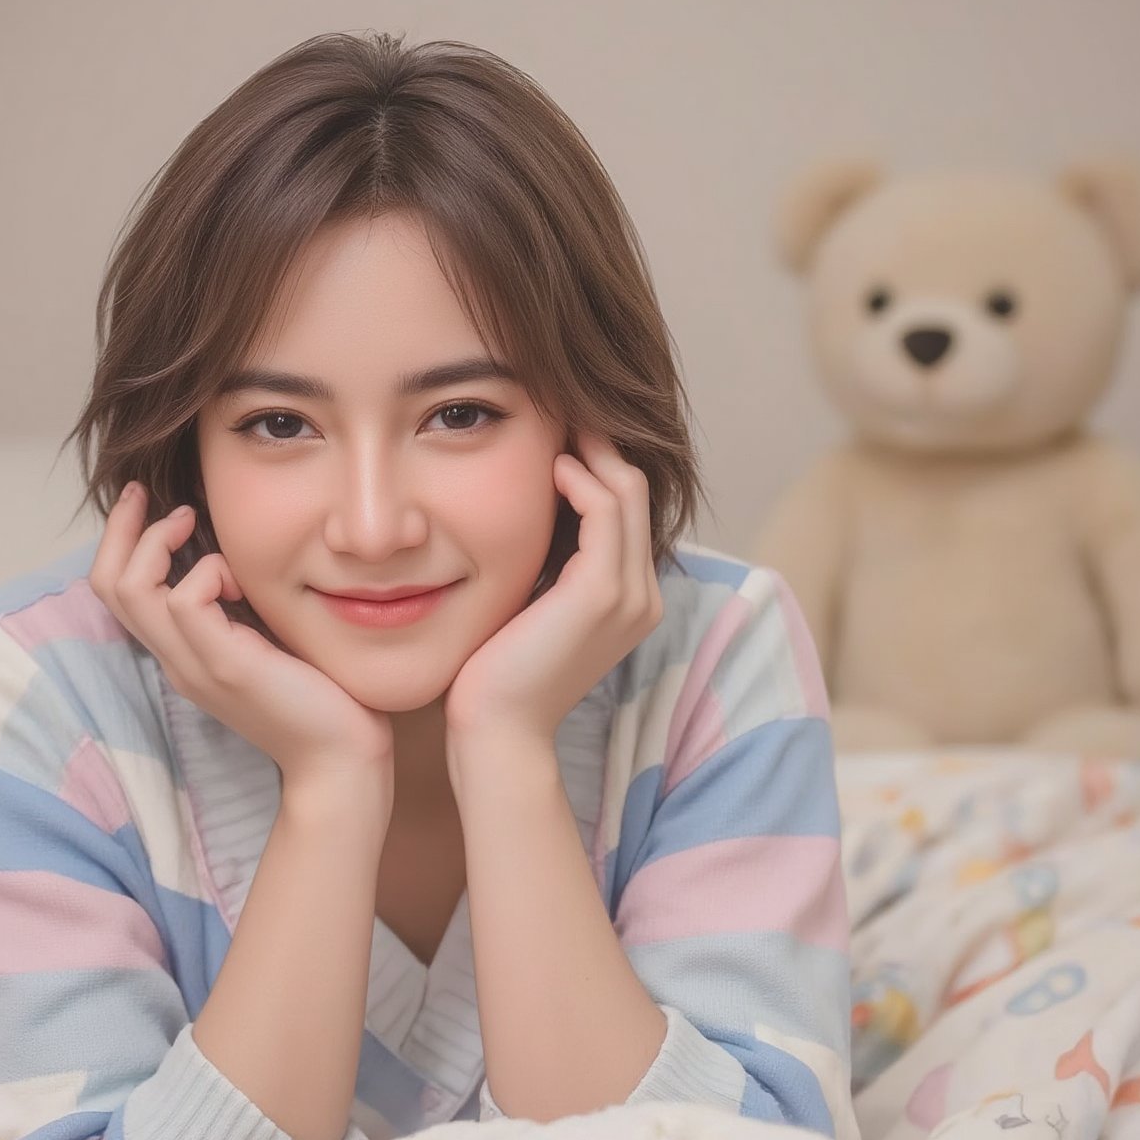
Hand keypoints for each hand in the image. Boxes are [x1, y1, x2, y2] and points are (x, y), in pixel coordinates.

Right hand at [89, 485, 394, 785]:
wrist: (341, 760)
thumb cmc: (320, 698)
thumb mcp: (267, 639)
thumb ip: (242, 607)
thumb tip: (236, 554)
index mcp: (183, 656)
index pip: (119, 594)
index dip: (122, 543)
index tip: (150, 505)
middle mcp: (177, 661)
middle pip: (108, 586)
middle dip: (122, 528)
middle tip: (147, 494)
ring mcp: (195, 666)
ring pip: (132, 588)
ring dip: (161, 541)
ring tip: (195, 526)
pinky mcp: (225, 666)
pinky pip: (186, 599)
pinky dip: (210, 571)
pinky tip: (242, 579)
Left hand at [444, 432, 663, 749]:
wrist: (496, 730)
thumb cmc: (497, 676)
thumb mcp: (528, 609)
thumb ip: (542, 568)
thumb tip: (523, 519)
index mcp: (629, 601)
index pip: (626, 513)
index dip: (597, 466)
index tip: (559, 433)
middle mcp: (643, 597)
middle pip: (635, 492)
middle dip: (600, 446)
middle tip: (562, 409)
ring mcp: (630, 594)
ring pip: (626, 492)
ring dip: (592, 451)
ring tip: (556, 424)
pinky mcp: (603, 592)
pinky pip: (608, 510)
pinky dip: (583, 480)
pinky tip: (552, 464)